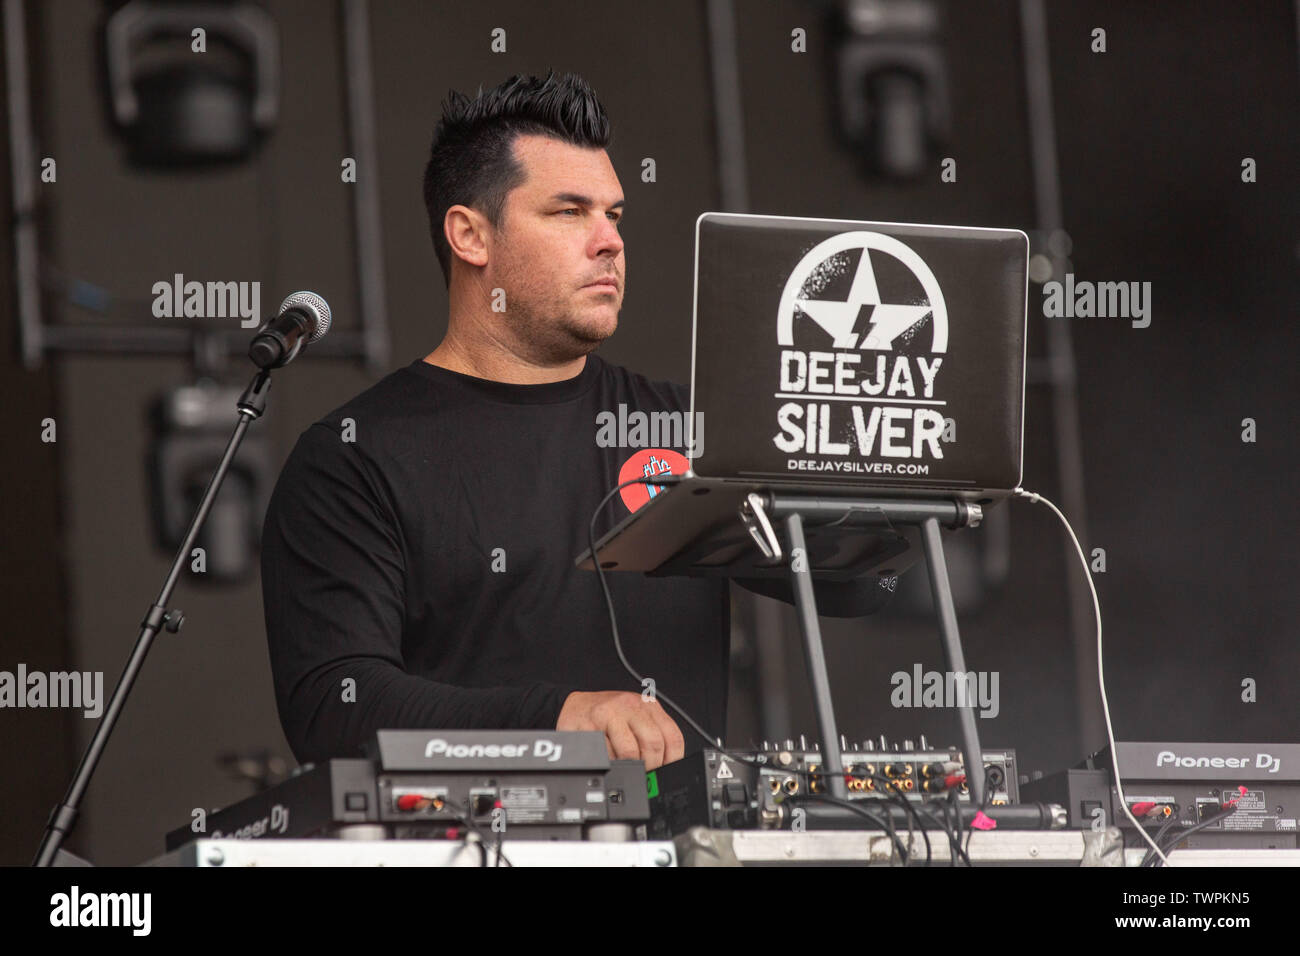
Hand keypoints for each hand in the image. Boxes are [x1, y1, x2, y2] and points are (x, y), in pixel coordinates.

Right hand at [556, 690, 685, 769]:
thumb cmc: (608, 715)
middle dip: (650, 767)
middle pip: (653, 743)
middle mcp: (629, 705)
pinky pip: (604, 754)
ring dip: (629, 767)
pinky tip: (606, 759)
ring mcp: (608, 713)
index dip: (672, 761)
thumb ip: (651, 738)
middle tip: (644, 776)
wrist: (576, 705)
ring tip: (624, 767)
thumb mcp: (635, 719)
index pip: (672, 737)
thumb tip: (664, 769)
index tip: (664, 773)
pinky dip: (608, 764)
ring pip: (629, 751)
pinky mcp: (588, 724)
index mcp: (647, 706)